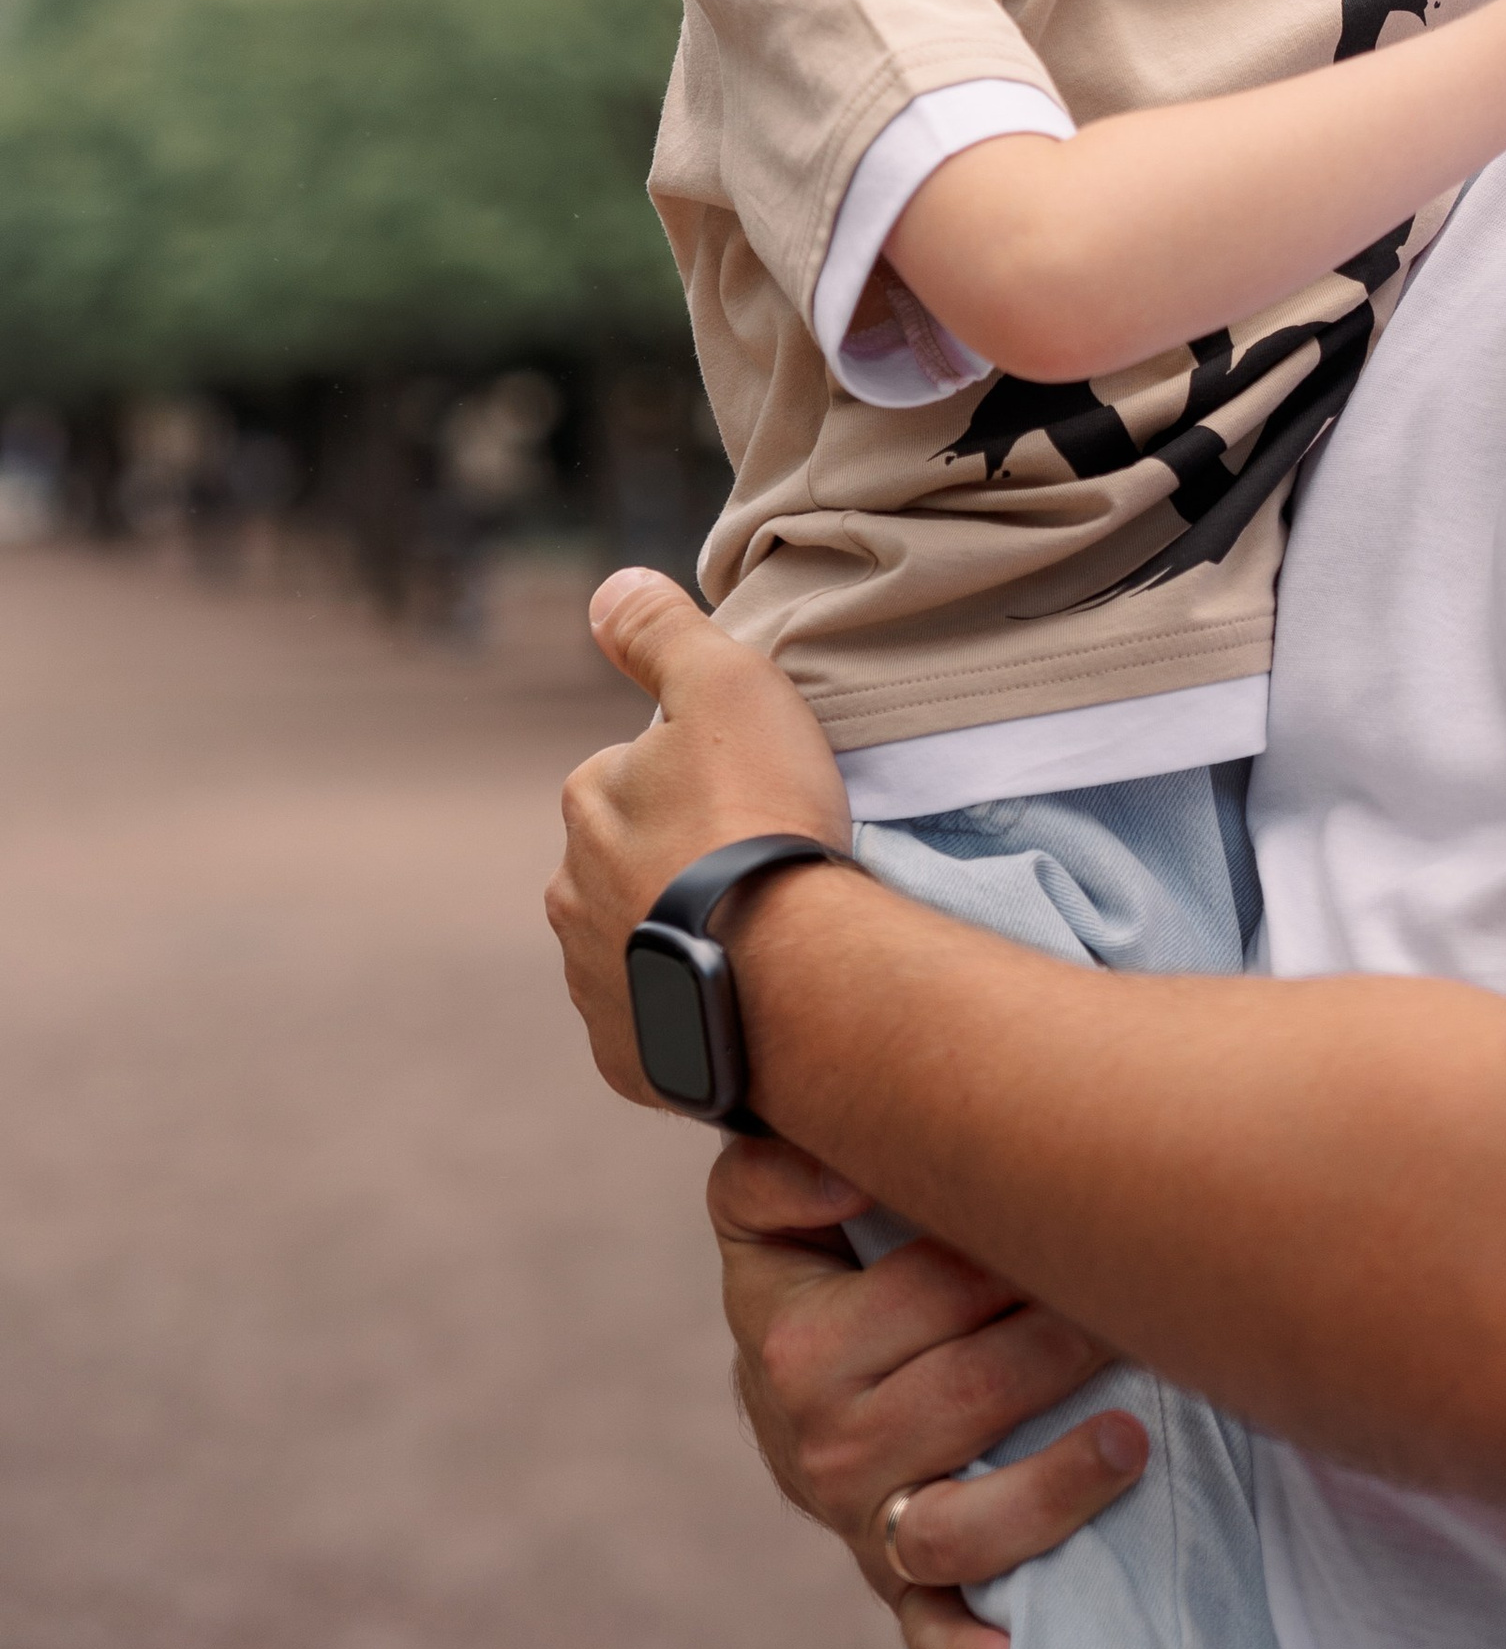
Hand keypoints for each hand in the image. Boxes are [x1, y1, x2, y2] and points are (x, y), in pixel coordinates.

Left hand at [545, 568, 852, 1103]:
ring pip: (637, 942)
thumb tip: (605, 590)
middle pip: (630, 861)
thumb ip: (661, 630)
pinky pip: (656, 1023)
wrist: (791, 976)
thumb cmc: (762, 818)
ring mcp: (595, 985)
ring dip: (681, 935)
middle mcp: (571, 897)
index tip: (751, 793)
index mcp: (588, 804)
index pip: (632, 772)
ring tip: (761, 937)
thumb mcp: (724, 684)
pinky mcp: (630, 1058)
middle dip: (679, 860)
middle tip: (760, 865)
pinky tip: (745, 998)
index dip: (696, 776)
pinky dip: (690, 1009)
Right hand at [711, 1135, 1146, 1648]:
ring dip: (1054, 1488)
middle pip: (973, 1395)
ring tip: (1132, 1440)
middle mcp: (830, 1446)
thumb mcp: (758, 1211)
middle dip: (1064, 1344)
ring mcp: (864, 1526)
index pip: (940, 1290)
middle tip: (1137, 1302)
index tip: (1082, 1216)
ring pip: (962, 1527)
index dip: (1020, 1246)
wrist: (779, 1388)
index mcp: (803, 1347)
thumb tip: (848, 1170)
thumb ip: (777, 1171)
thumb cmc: (804, 1273)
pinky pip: (932, 1632)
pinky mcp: (896, 1586)